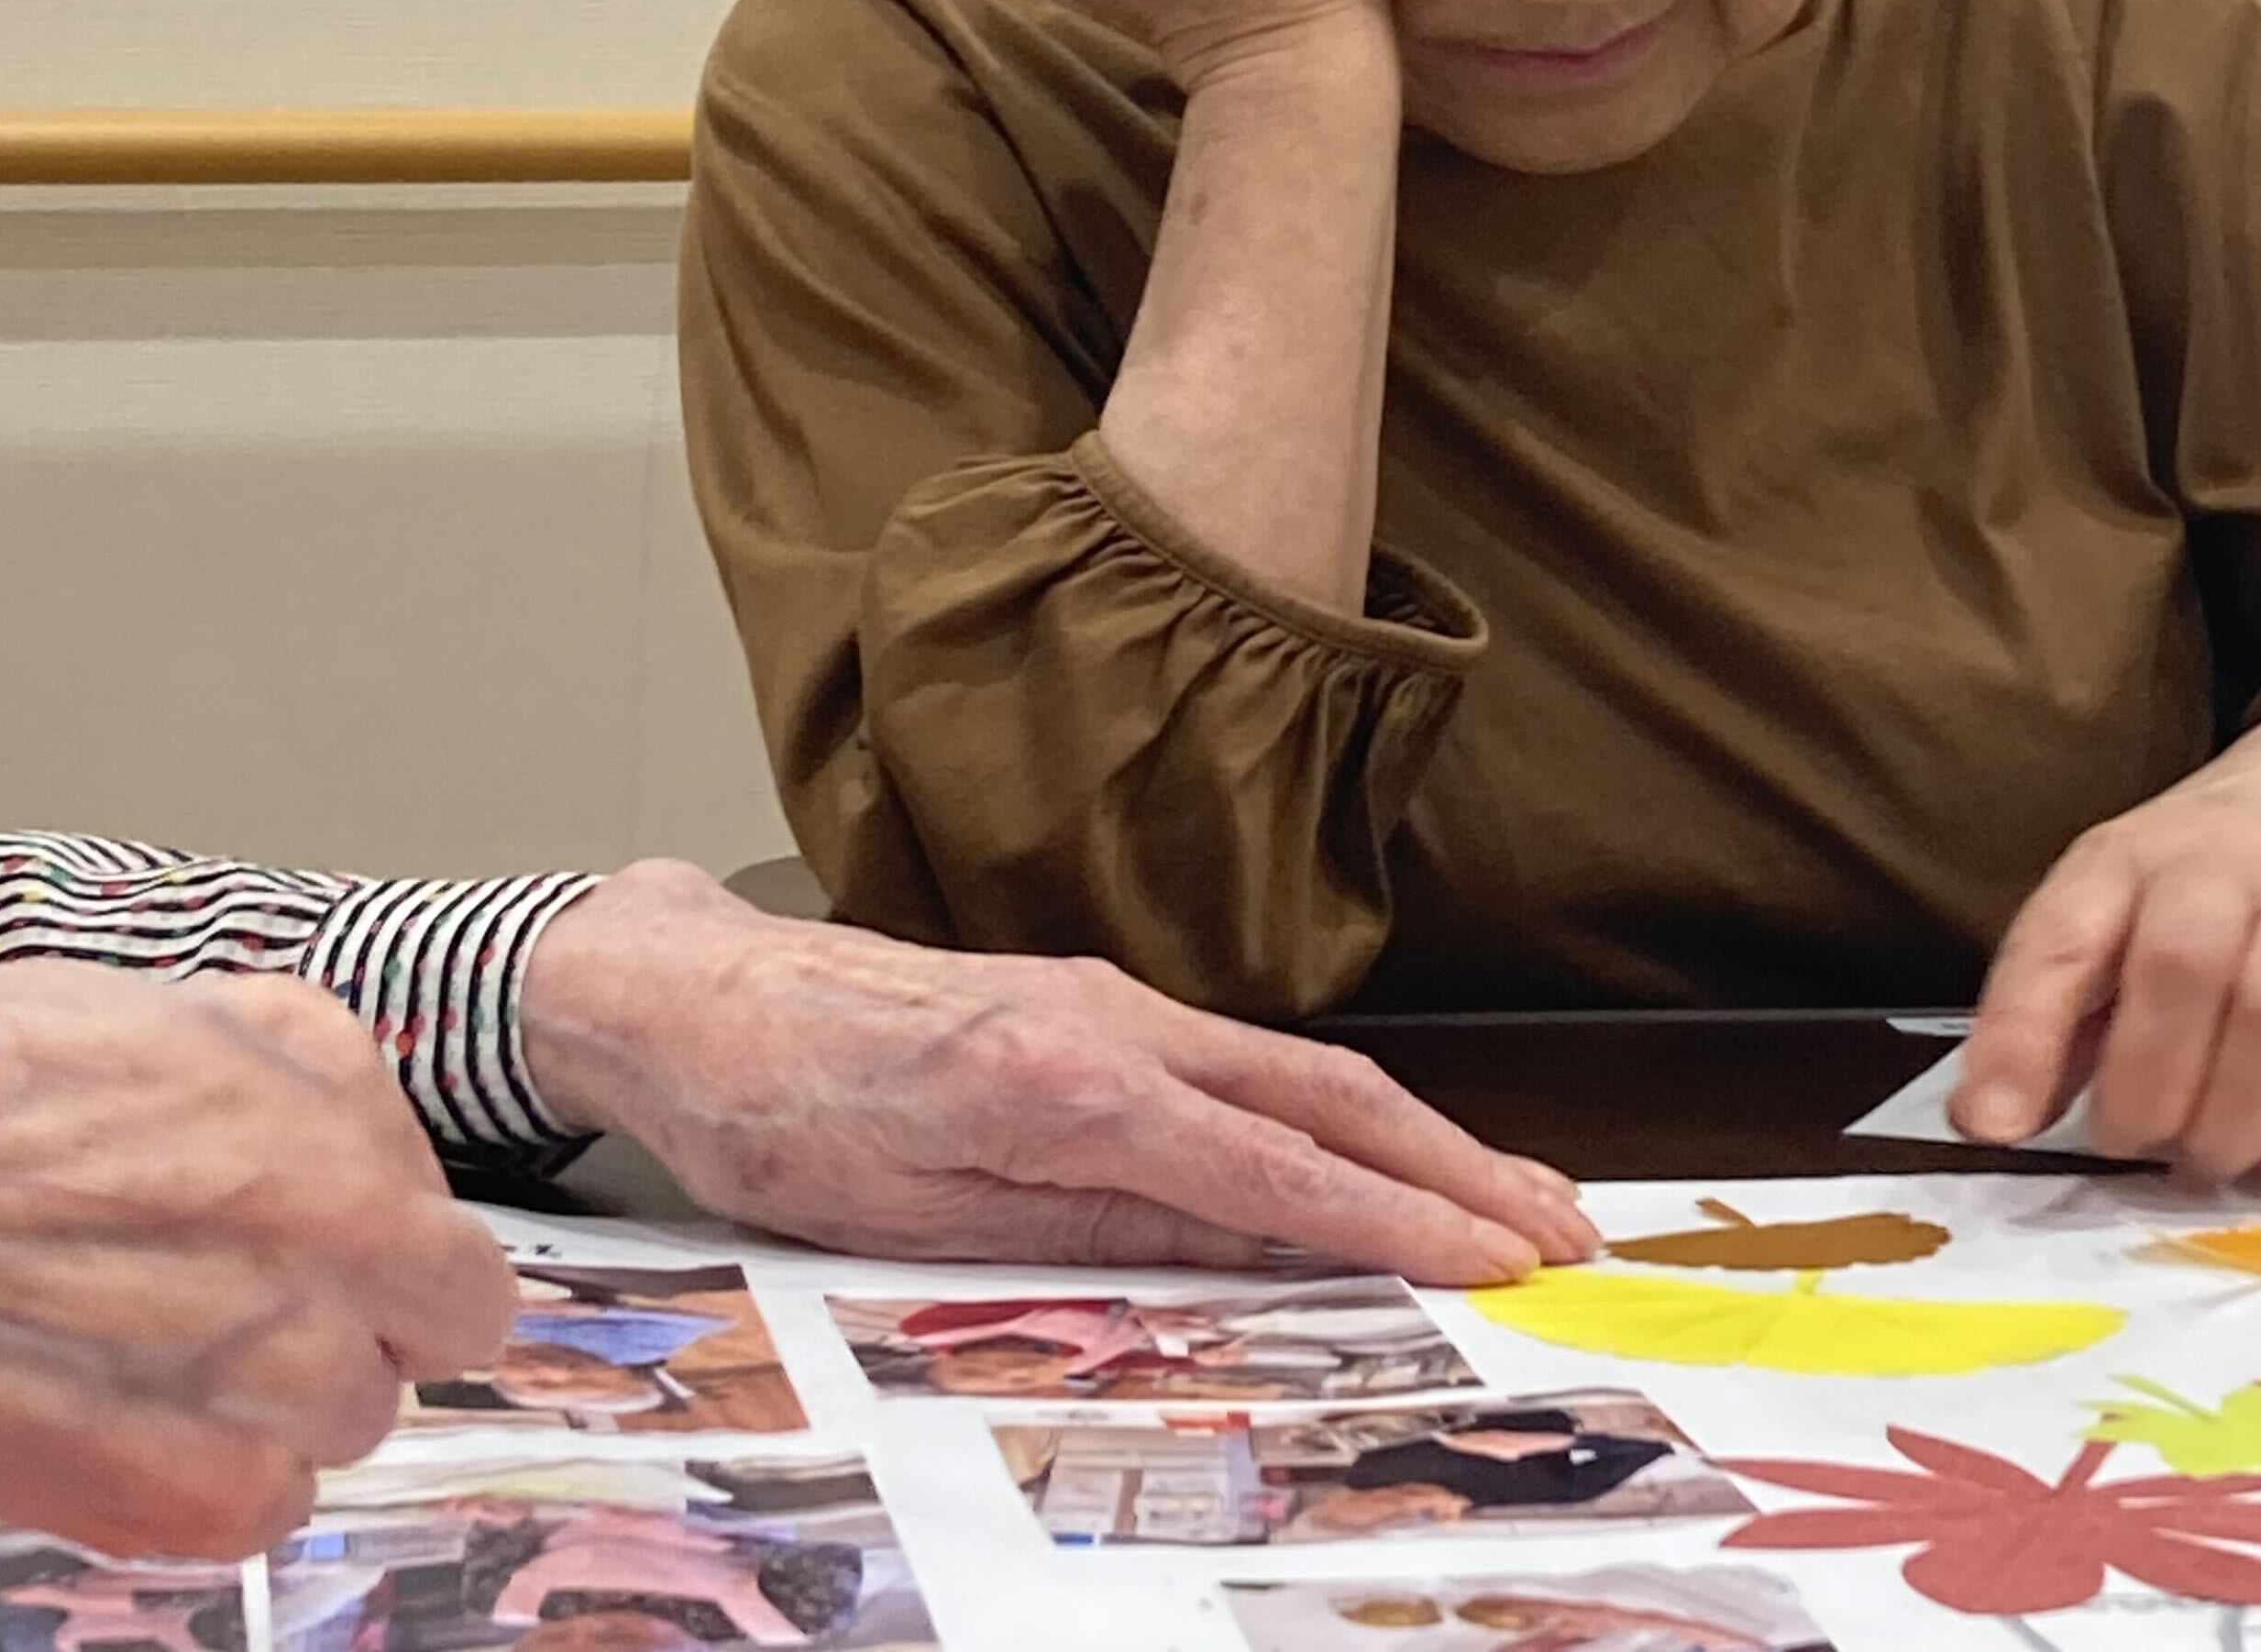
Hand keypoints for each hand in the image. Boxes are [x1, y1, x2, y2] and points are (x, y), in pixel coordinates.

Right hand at [0, 962, 509, 1557]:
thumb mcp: (189, 1018)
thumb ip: (316, 1092)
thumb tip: (366, 1157)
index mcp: (338, 1133)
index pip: (470, 1267)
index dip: (410, 1265)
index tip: (362, 1264)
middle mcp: (330, 1259)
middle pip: (417, 1352)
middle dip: (357, 1330)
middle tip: (253, 1305)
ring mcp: (261, 1387)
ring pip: (339, 1433)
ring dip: (281, 1407)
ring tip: (164, 1353)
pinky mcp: (173, 1494)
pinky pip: (255, 1513)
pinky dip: (211, 1482)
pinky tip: (132, 1419)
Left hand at [518, 860, 1597, 1277]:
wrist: (697, 995)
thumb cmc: (785, 1114)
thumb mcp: (922, 1212)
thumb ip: (1098, 1225)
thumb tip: (1254, 1247)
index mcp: (1074, 1088)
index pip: (1280, 1170)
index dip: (1402, 1223)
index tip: (1502, 1265)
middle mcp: (1114, 1023)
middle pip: (1330, 1096)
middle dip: (1458, 1165)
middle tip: (1563, 1231)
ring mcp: (1110, 1000)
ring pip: (1299, 1068)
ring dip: (1414, 1134)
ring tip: (1507, 1194)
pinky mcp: (1092, 1002)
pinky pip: (1242, 1059)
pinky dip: (1334, 1109)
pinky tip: (1370, 1150)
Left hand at [1952, 679, 2260, 1180]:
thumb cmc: (2206, 870)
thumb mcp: (2113, 902)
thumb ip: (2058, 1009)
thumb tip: (1996, 1119)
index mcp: (2126, 858)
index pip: (2061, 935)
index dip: (2021, 1035)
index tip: (1991, 1125)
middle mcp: (2222, 871)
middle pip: (2176, 975)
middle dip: (2145, 1090)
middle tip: (2132, 1147)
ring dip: (2229, 1123)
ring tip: (2204, 1161)